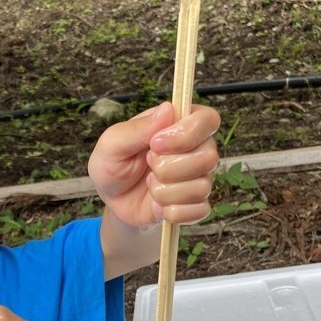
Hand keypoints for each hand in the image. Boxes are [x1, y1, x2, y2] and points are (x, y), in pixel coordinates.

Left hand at [88, 101, 219, 227]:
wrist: (112, 199)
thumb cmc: (113, 164)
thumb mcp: (113, 143)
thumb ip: (138, 128)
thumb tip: (167, 110)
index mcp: (181, 125)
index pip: (208, 120)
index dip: (186, 134)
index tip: (155, 144)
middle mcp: (197, 149)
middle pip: (208, 157)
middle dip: (168, 168)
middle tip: (148, 165)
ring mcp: (199, 177)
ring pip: (201, 187)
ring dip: (164, 191)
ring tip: (149, 185)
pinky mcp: (196, 204)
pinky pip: (198, 211)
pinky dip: (170, 211)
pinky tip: (156, 205)